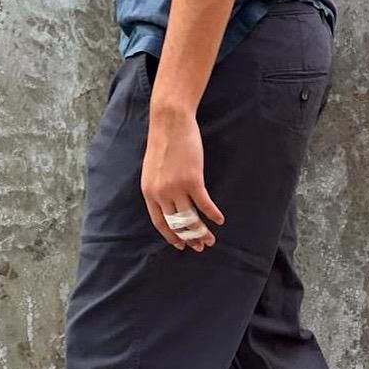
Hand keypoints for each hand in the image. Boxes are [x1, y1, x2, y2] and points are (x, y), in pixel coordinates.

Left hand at [140, 105, 224, 251]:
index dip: (171, 236)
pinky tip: (219, 220)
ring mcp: (176, 187)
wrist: (170, 122)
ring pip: (190, 218)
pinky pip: (204, 204)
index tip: (180, 245)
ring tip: (211, 239)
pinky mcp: (192, 179)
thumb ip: (157, 186)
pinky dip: (212, 214)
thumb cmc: (163, 142)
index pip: (159, 222)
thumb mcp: (153, 169)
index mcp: (149, 191)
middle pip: (176, 224)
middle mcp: (161, 193)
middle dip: (189, 238)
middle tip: (200, 247)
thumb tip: (167, 200)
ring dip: (202, 232)